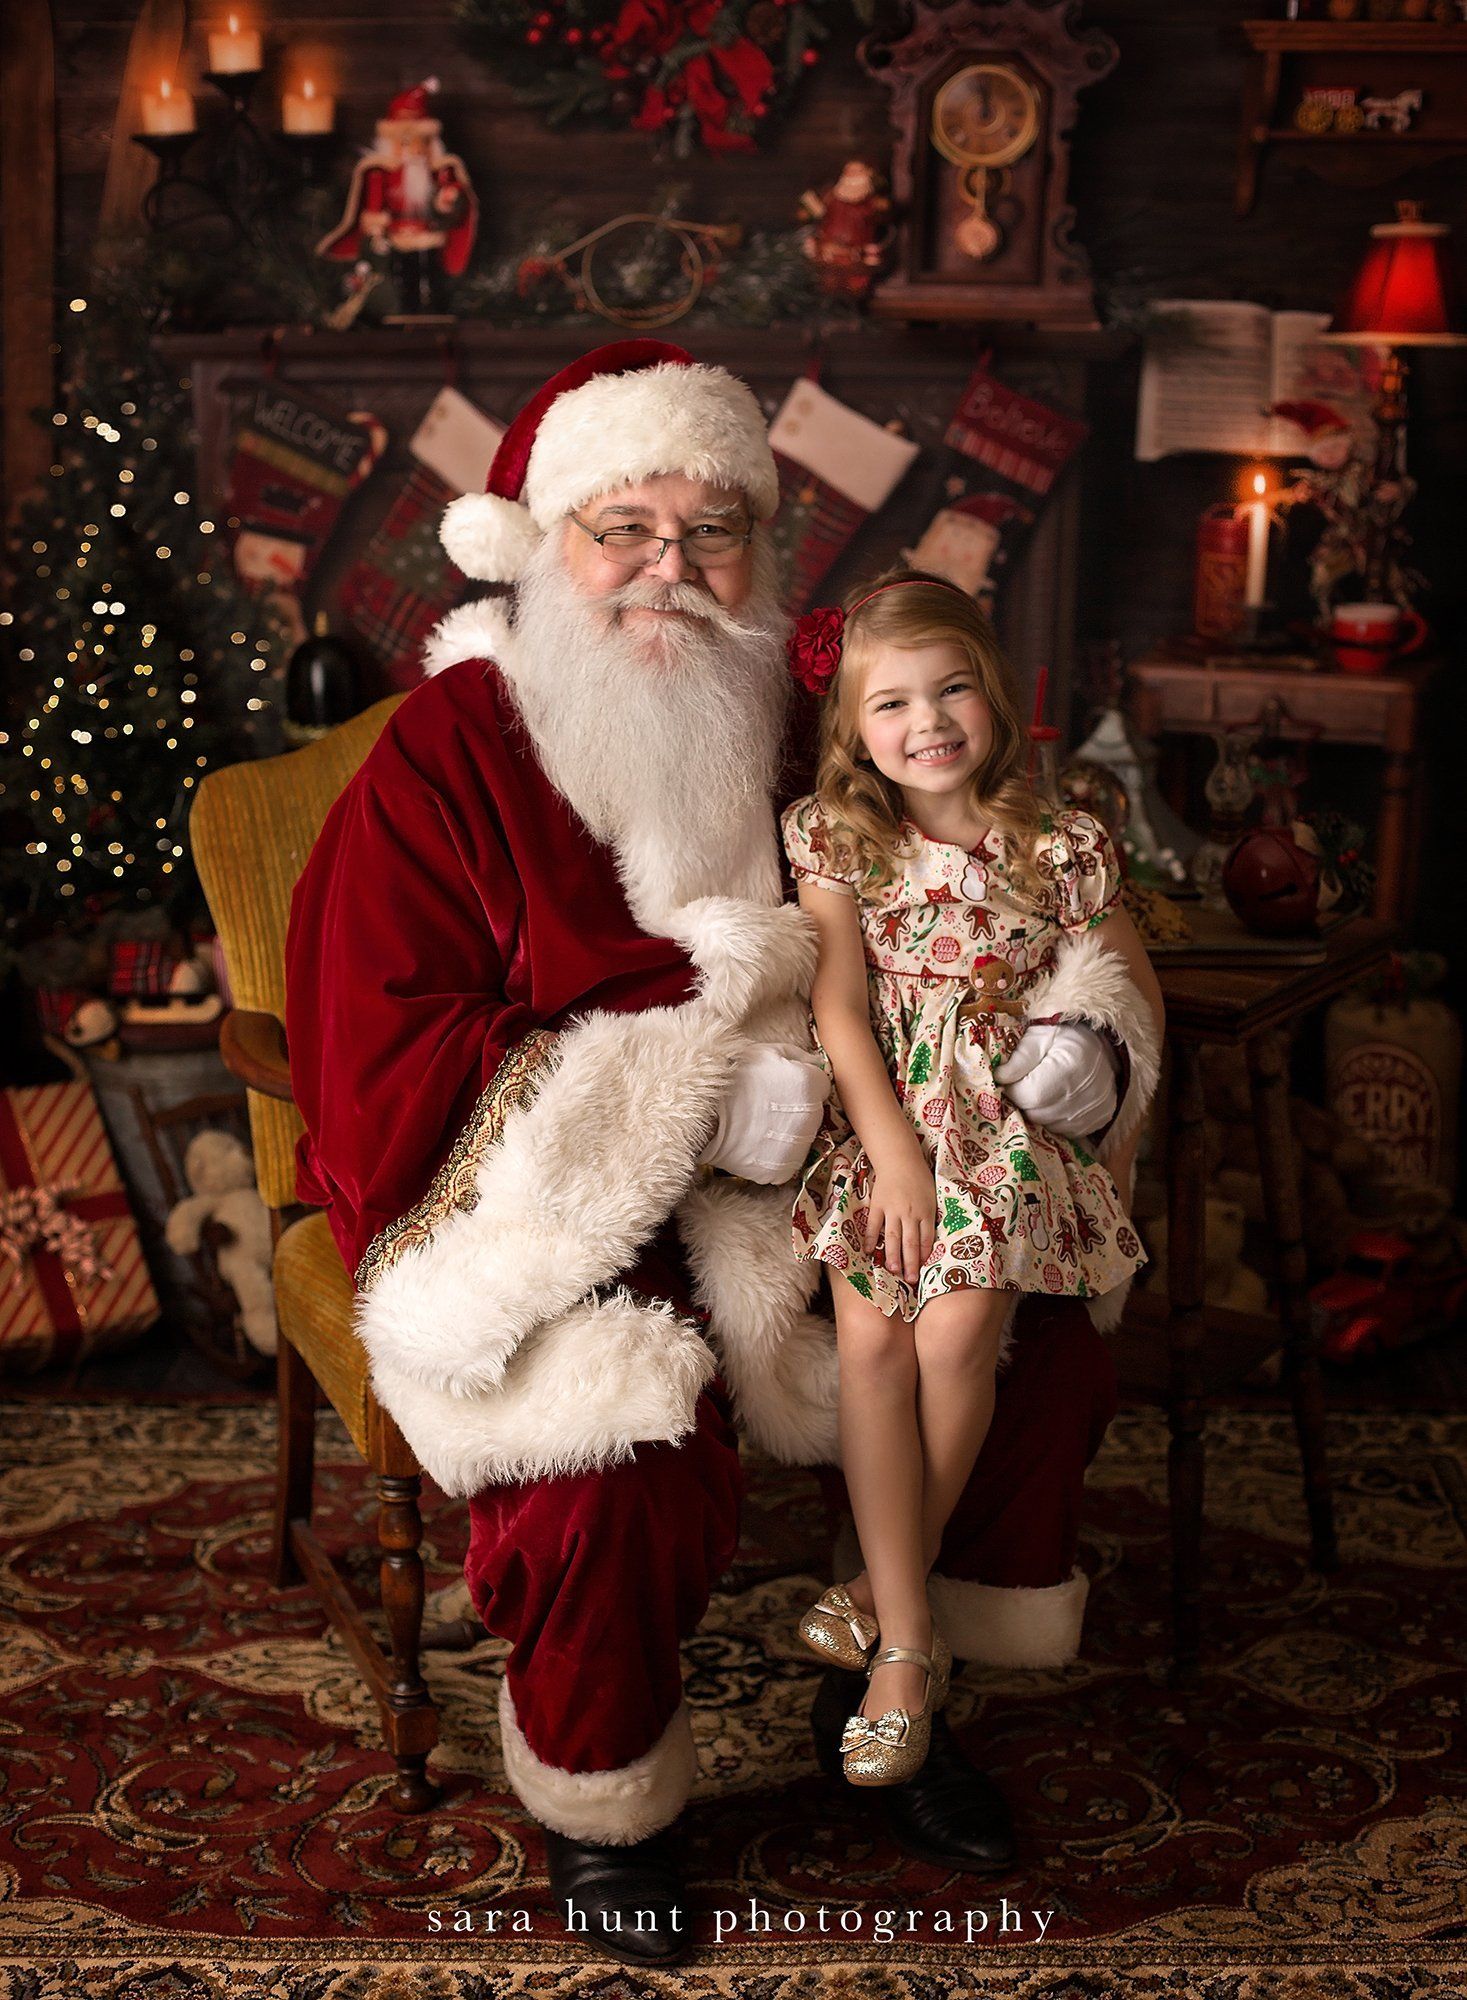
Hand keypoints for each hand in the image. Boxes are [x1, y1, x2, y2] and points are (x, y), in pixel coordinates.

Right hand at [699, 1043, 829, 1184]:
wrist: (701, 1113)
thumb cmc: (732, 1077)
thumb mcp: (766, 1051)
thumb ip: (800, 1056)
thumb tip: (817, 1064)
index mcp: (809, 1086)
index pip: (822, 1086)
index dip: (803, 1084)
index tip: (783, 1085)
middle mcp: (810, 1119)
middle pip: (814, 1114)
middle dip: (797, 1108)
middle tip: (767, 1104)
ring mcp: (795, 1148)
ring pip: (801, 1139)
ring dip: (787, 1133)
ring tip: (759, 1123)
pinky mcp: (780, 1171)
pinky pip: (785, 1161)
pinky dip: (774, 1155)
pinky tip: (756, 1142)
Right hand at [864, 1146, 935, 1284]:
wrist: (900, 1160)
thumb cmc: (919, 1179)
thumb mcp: (932, 1197)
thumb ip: (930, 1217)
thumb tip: (929, 1240)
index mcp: (926, 1212)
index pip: (926, 1239)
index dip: (924, 1256)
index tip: (923, 1270)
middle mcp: (910, 1213)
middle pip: (910, 1243)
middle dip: (911, 1263)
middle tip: (910, 1280)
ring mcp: (893, 1210)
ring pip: (892, 1237)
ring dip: (893, 1256)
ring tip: (893, 1271)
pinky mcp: (878, 1205)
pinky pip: (873, 1225)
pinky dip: (870, 1239)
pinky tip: (869, 1252)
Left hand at [995, 1021, 1118, 1138]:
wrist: (1102, 1045)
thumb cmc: (1065, 1038)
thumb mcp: (1039, 1038)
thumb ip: (1019, 1059)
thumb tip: (999, 1078)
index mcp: (1069, 1068)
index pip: (1028, 1095)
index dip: (1013, 1090)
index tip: (1011, 1080)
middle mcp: (1085, 1093)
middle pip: (1037, 1113)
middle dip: (1025, 1101)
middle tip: (1027, 1084)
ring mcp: (1095, 1110)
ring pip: (1050, 1124)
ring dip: (1041, 1112)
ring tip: (1046, 1090)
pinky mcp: (1100, 1119)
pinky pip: (1067, 1130)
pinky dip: (1057, 1119)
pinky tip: (1060, 1100)